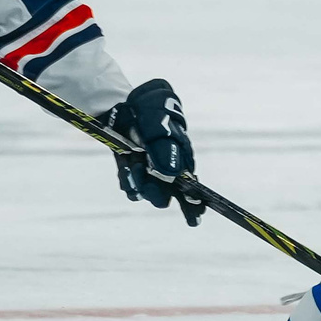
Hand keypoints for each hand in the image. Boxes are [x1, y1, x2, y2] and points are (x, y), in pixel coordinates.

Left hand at [102, 77, 200, 224]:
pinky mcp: (132, 170)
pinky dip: (126, 179)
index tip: (194, 217)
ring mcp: (149, 171)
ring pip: (147, 192)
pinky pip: (131, 187)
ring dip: (138, 182)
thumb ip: (166, 144)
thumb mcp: (159, 119)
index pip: (192, 187)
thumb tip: (172, 173)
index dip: (193, 204)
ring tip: (131, 162)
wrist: (126, 102)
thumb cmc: (151, 108)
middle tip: (144, 178)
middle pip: (168, 195)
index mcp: (183, 157)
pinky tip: (125, 164)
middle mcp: (168, 169)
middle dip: (156, 192)